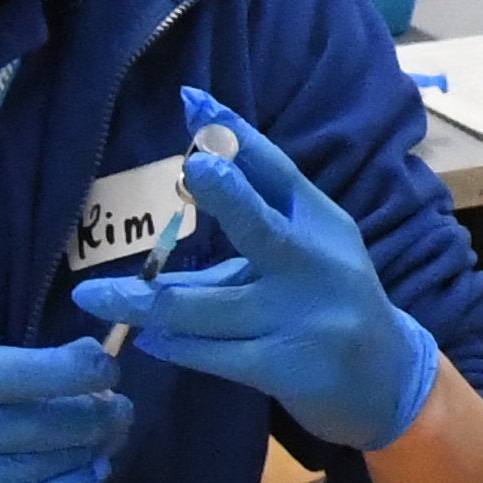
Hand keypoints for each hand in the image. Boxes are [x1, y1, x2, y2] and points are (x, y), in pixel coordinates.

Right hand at [0, 336, 131, 482]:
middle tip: (120, 403)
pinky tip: (91, 474)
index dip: (68, 369)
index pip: (9, 371)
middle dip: (90, 410)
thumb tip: (62, 364)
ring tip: (112, 432)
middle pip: (31, 420)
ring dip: (86, 448)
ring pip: (34, 463)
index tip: (104, 363)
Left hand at [79, 90, 441, 452]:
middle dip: (228, 196)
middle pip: (263, 226)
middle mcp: (315, 265)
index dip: (235, 134)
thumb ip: (249, 232)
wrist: (388, 381)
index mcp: (321, 223)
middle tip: (193, 170)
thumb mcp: (306, 254)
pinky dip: (174, 345)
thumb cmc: (331, 303)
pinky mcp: (285, 368)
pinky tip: (145, 339)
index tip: (194, 101)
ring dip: (144, 302)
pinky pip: (213, 355)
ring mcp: (302, 319)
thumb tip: (174, 213)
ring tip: (94, 297)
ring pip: (208, 306)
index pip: (276, 170)